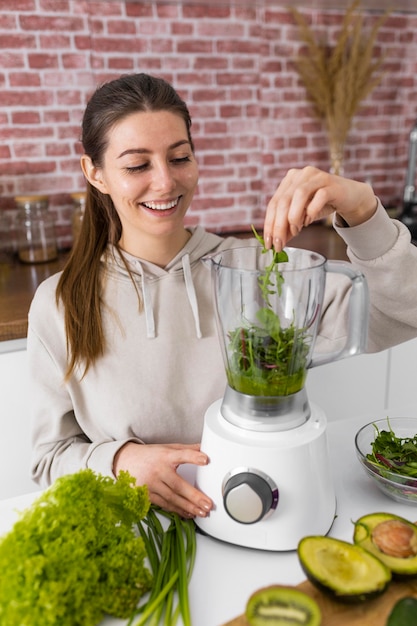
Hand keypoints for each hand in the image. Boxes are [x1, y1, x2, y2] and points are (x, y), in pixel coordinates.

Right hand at [113, 441, 212, 517]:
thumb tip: (205, 448)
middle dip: (194, 497)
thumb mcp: (167, 448)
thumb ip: (185, 450)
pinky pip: (164, 505)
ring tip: (201, 512)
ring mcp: (151, 484)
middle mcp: (158, 470)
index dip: (193, 457)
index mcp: (165, 456)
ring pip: (172, 499)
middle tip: (208, 504)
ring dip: (188, 507)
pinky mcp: (146, 495)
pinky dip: (176, 510)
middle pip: (178, 485)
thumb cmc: (149, 455)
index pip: (182, 455)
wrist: (124, 461)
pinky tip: (187, 513)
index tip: (205, 460)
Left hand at [263, 166, 377, 249]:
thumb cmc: (323, 204)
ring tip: (296, 231)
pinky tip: (309, 220)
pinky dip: (311, 211)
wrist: (350, 197)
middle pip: (283, 201)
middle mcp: (301, 174)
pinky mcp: (332, 184)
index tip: (268, 243)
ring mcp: (317, 177)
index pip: (273, 203)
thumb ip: (289, 226)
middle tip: (279, 244)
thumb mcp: (302, 215)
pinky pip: (319, 197)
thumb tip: (276, 242)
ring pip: (299, 195)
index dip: (269, 224)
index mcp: (290, 180)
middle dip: (278, 226)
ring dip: (293, 217)